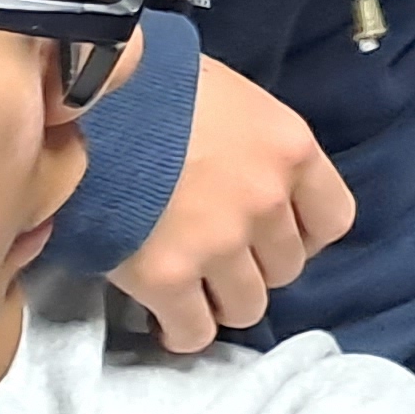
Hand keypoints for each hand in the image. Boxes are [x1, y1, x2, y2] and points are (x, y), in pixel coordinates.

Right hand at [108, 58, 353, 352]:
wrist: (80, 94)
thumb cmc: (154, 82)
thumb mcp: (229, 96)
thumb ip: (252, 145)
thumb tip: (243, 176)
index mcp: (291, 149)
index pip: (333, 220)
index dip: (303, 235)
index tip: (272, 234)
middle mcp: (266, 201)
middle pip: (286, 268)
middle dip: (255, 266)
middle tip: (219, 255)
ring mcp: (219, 242)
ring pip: (247, 306)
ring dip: (221, 301)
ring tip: (191, 286)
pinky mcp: (166, 276)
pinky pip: (194, 331)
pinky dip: (181, 331)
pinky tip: (163, 316)